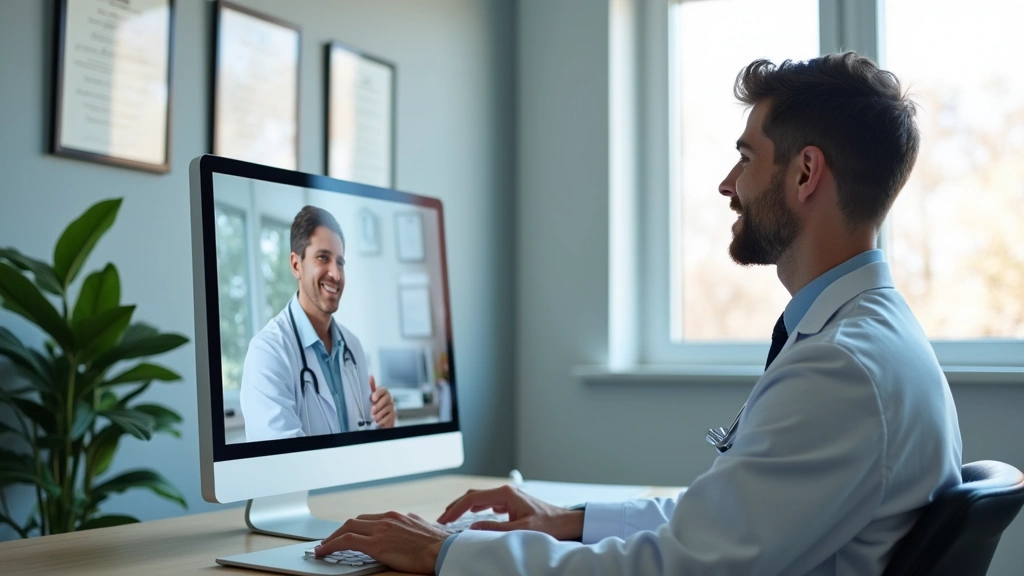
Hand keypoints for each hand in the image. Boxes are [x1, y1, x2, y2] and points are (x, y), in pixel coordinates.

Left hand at [316, 511, 446, 574]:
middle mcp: (387, 518)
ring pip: (347, 528)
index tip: (349, 533)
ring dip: (332, 538)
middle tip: (331, 541)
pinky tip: (324, 551)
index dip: (355, 527)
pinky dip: (331, 544)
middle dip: (341, 531)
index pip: (369, 519)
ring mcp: (381, 530)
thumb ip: (410, 527)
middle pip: (356, 521)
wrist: (444, 550)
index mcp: (398, 516)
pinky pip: (346, 541)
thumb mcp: (422, 530)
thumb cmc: (438, 545)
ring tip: (324, 547)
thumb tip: (407, 530)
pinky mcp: (376, 544)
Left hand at [369, 376, 395, 427]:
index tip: (373, 398)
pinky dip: (382, 420)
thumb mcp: (371, 397)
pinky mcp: (393, 415)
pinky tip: (378, 422)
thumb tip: (370, 377)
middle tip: (372, 411)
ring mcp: (391, 407)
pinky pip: (389, 417)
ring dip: (379, 414)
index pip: (383, 389)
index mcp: (383, 393)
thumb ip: (371, 388)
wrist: (378, 420)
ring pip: (388, 408)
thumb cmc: (374, 407)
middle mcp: (388, 399)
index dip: (378, 393)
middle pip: (387, 399)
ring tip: (374, 418)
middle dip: (379, 405)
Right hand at [436, 484, 584, 540]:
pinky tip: (474, 517)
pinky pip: (488, 503)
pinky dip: (476, 509)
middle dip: (456, 506)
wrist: (566, 522)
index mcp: (505, 494)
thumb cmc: (548, 525)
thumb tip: (472, 529)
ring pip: (480, 498)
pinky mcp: (512, 502)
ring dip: (465, 507)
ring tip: (453, 518)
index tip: (444, 520)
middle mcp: (505, 491)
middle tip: (442, 519)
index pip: (472, 499)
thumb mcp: (521, 529)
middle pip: (473, 496)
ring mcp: (508, 496)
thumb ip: (495, 529)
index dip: (455, 509)